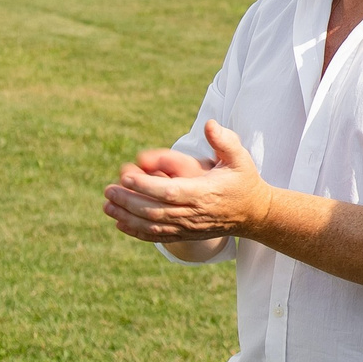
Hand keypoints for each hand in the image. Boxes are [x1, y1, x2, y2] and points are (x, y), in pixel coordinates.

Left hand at [103, 122, 271, 242]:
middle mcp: (194, 213)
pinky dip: (137, 232)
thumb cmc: (245, 182)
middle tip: (108, 191)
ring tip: (107, 206)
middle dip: (129, 201)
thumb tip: (210, 124)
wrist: (255, 214)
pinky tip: (120, 224)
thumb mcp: (240, 158)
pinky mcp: (186, 234)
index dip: (146, 187)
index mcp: (204, 192)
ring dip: (127, 217)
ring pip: (153, 225)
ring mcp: (189, 226)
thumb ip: (224, 141)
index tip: (126, 177)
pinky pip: (158, 236)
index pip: (170, 191)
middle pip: (155, 210)